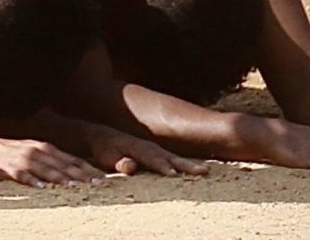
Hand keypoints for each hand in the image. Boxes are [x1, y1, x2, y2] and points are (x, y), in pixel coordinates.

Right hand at [0, 133, 109, 187]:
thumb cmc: (8, 153)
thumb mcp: (31, 153)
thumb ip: (49, 161)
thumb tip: (70, 174)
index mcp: (43, 147)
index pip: (71, 159)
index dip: (88, 169)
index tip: (103, 179)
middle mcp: (36, 151)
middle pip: (63, 165)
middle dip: (82, 176)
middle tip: (98, 186)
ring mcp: (22, 159)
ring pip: (47, 170)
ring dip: (62, 179)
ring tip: (76, 188)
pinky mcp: (9, 167)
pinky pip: (23, 175)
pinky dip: (33, 181)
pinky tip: (42, 188)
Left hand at [82, 124, 205, 176]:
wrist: (103, 135)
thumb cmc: (104, 148)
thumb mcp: (107, 155)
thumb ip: (119, 162)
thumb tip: (131, 167)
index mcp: (137, 148)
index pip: (152, 159)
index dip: (162, 167)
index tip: (175, 175)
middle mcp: (149, 147)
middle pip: (169, 157)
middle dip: (185, 165)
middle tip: (203, 171)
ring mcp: (155, 149)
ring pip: (175, 158)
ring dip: (190, 164)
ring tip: (206, 171)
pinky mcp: (158, 154)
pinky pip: (174, 159)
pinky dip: (186, 164)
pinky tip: (198, 170)